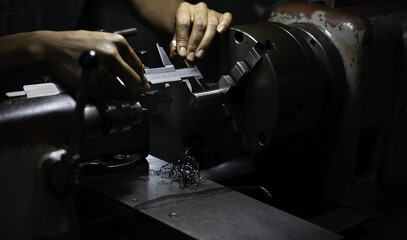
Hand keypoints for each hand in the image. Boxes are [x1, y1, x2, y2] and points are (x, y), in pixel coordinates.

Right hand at [35, 30, 149, 98]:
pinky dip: (103, 96)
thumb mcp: (101, 40)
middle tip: (128, 91)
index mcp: (117, 42)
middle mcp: (111, 54)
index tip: (140, 84)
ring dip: (118, 94)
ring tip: (110, 89)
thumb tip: (137, 71)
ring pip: (121, 91)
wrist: (50, 48)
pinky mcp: (90, 83)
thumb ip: (119, 54)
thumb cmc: (74, 44)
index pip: (138, 65)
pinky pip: (105, 96)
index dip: (140, 77)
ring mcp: (101, 69)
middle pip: (133, 80)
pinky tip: (98, 89)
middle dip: (132, 88)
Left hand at [170, 2, 231, 61]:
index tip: (182, 52)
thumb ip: (175, 46)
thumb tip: (179, 54)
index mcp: (184, 10)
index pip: (183, 23)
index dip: (182, 39)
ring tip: (200, 54)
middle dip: (194, 43)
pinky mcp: (221, 17)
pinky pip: (226, 17)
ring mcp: (211, 12)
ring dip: (206, 42)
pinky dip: (225, 24)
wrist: (192, 26)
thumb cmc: (185, 31)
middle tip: (191, 56)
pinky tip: (220, 32)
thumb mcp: (176, 37)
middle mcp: (198, 9)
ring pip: (212, 25)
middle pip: (199, 24)